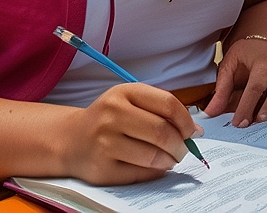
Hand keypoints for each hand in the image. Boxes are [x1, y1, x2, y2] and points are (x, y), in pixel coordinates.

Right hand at [63, 83, 201, 184]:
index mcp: (124, 93)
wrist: (71, 139)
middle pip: (162, 132)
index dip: (187, 121)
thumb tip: (196, 131)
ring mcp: (104, 143)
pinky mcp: (101, 169)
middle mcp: (112, 115)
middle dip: (181, 145)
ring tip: (170, 158)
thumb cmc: (109, 118)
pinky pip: (140, 174)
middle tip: (184, 150)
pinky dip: (155, 172)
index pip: (168, 104)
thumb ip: (162, 110)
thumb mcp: (131, 101)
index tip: (193, 132)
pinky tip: (154, 166)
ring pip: (153, 156)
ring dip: (170, 160)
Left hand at [203, 37, 266, 126]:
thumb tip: (210, 113)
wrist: (265, 41)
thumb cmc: (246, 55)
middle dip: (265, 108)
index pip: (255, 86)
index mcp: (260, 62)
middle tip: (252, 124)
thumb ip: (221, 89)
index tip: (237, 122)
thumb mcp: (230, 65)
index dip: (246, 105)